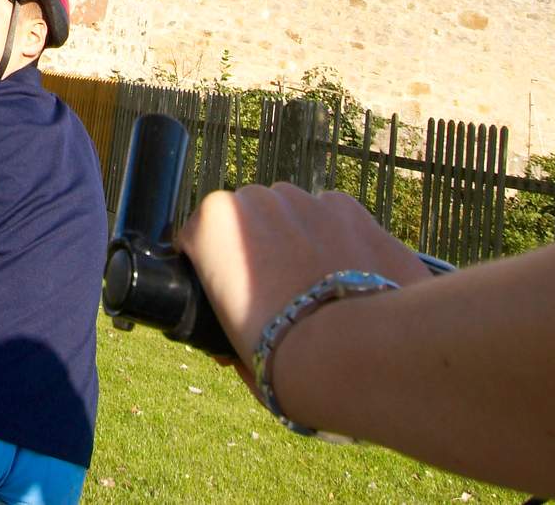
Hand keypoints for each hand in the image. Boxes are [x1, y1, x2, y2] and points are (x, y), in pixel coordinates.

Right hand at [177, 184, 432, 392]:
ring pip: (291, 212)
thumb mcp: (231, 347)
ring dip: (297, 239)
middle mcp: (255, 199)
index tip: (228, 297)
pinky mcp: (348, 206)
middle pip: (248, 219)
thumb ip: (226, 329)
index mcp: (212, 223)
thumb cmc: (283, 357)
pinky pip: (331, 217)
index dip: (212, 270)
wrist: (355, 350)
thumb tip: (231, 349)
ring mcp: (304, 198)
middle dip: (258, 247)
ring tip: (315, 287)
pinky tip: (346, 277)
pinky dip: (336, 239)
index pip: (199, 237)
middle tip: (274, 295)